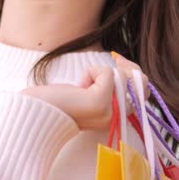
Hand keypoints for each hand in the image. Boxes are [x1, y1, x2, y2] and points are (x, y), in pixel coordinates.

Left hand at [19, 54, 147, 131]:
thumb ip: (108, 86)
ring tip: (85, 82)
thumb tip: (123, 67)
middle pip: (141, 84)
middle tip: (117, 60)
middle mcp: (116, 119)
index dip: (135, 75)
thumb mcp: (89, 92)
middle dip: (130, 68)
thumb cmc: (58, 101)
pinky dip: (91, 71)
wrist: (36, 112)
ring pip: (124, 76)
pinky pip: (107, 72)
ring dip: (102, 72)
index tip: (120, 63)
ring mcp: (110, 112)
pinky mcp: (101, 102)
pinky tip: (78, 86)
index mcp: (115, 119)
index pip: (142, 95)